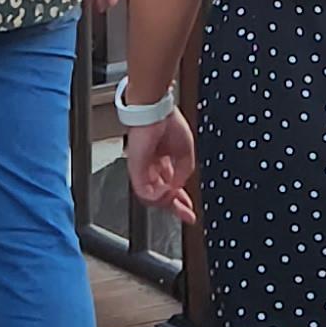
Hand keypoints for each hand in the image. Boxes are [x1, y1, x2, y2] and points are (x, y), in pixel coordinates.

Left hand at [126, 106, 197, 225]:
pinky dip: (156, 197)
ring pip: (151, 197)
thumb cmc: (168, 123)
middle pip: (161, 195)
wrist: (156, 111)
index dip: (181, 200)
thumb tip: (180, 187)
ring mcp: (142, 170)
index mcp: (163, 161)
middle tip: (186, 215)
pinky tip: (166, 193)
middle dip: (176, 207)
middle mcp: (151, 167)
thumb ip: (184, 172)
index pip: (171, 187)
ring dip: (166, 202)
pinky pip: (143, 192)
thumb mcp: (186, 152)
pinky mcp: (135, 170)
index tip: (190, 210)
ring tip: (176, 199)